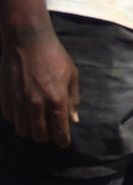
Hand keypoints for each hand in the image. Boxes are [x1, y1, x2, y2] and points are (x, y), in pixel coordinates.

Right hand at [0, 25, 78, 145]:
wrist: (27, 42)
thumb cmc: (54, 56)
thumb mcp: (71, 75)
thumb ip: (73, 99)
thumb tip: (73, 120)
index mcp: (57, 99)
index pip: (59, 131)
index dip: (62, 140)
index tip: (63, 142)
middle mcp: (37, 104)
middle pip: (40, 135)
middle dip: (47, 136)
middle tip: (51, 131)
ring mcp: (19, 103)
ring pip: (23, 131)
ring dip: (31, 130)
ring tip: (37, 122)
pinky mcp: (6, 99)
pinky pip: (12, 120)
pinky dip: (19, 120)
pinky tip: (25, 112)